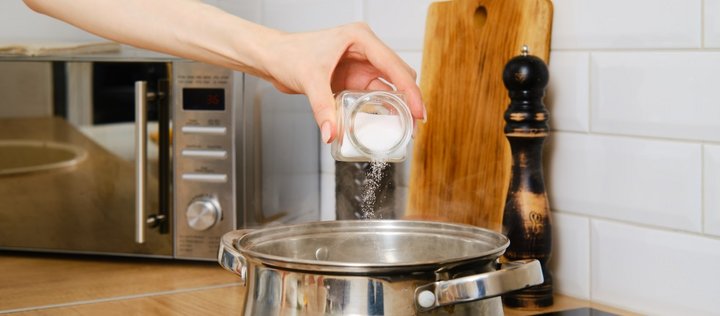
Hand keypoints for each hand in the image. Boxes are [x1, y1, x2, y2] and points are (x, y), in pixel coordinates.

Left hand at [259, 22, 424, 142]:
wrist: (272, 58)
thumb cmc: (289, 54)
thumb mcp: (309, 80)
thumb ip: (322, 108)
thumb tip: (332, 133)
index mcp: (360, 39)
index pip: (394, 65)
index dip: (410, 90)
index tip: (419, 111)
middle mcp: (365, 50)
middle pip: (399, 75)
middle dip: (409, 100)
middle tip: (414, 126)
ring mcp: (360, 65)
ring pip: (390, 87)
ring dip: (398, 107)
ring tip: (405, 129)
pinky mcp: (353, 79)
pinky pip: (374, 96)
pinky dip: (381, 109)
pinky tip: (386, 124)